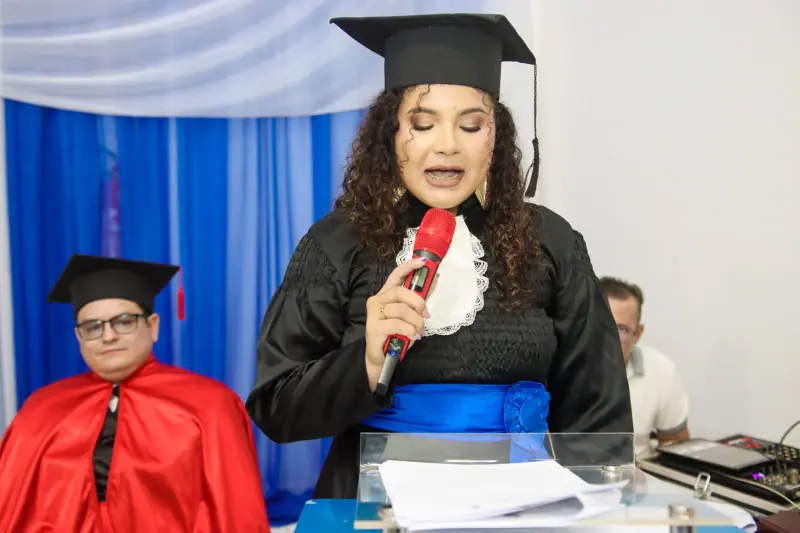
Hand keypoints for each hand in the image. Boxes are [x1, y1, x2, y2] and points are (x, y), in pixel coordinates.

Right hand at [364, 257, 429, 390]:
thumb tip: (435, 280)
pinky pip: (397, 324)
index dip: (409, 266)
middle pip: (400, 292)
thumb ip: (419, 299)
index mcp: (386, 294)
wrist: (381, 358)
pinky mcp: (374, 327)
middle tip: (424, 315)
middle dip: (417, 302)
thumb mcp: (410, 315)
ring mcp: (374, 314)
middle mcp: (377, 300)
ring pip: (401, 310)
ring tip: (418, 330)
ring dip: (415, 321)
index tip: (423, 262)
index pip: (396, 275)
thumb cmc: (396, 334)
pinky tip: (412, 336)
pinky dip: (409, 330)